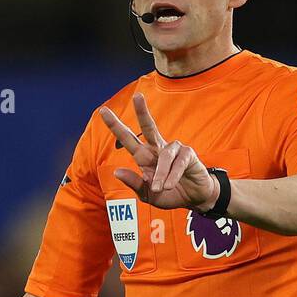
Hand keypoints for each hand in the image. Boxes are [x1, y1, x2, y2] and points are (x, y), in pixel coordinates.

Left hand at [99, 93, 218, 211]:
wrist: (193, 199)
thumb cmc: (170, 194)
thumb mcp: (148, 195)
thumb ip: (134, 184)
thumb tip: (117, 171)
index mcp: (144, 157)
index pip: (128, 139)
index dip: (116, 126)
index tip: (103, 111)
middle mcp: (158, 149)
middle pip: (148, 127)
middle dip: (142, 112)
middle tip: (137, 96)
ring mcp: (174, 149)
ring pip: (164, 156)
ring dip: (160, 174)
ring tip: (158, 188)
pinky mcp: (188, 154)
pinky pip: (178, 163)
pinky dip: (172, 176)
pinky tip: (170, 185)